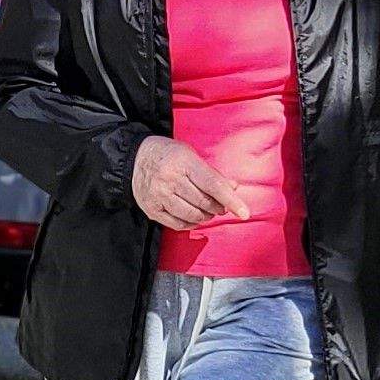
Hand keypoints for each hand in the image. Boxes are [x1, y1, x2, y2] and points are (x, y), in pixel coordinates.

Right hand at [131, 135, 250, 231]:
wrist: (135, 159)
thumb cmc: (169, 155)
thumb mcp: (191, 155)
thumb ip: (213, 173)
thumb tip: (234, 188)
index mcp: (183, 163)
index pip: (212, 185)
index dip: (231, 200)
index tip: (244, 213)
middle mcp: (169, 180)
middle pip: (204, 203)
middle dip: (218, 207)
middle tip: (221, 206)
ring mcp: (159, 196)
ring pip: (192, 215)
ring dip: (206, 216)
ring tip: (208, 210)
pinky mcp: (152, 209)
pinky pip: (178, 224)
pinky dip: (191, 223)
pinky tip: (194, 216)